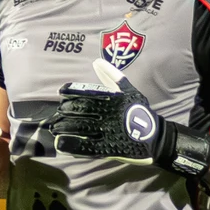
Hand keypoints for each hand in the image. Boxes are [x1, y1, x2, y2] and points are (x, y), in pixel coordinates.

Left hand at [51, 58, 209, 178]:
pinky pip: (86, 146)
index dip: (72, 92)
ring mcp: (108, 131)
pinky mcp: (108, 147)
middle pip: (81, 111)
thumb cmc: (140, 112)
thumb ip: (112, 76)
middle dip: (66, 111)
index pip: (88, 93)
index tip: (61, 92)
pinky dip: (72, 145)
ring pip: (81, 127)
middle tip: (56, 113)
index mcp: (113, 98)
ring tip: (54, 127)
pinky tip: (61, 144)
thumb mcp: (130, 90)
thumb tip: (97, 62)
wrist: (155, 137)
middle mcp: (109, 113)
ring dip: (65, 127)